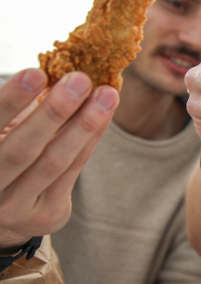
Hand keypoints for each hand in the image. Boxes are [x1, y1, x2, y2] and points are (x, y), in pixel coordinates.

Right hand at [0, 69, 117, 252]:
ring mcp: (13, 208)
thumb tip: (57, 67)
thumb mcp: (0, 129)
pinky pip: (73, 171)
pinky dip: (90, 139)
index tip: (36, 73)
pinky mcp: (45, 216)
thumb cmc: (0, 149)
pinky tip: (105, 114)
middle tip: (81, 79)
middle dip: (54, 112)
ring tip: (106, 94)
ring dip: (84, 125)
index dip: (11, 101)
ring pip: (54, 162)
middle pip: (22, 150)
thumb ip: (15, 109)